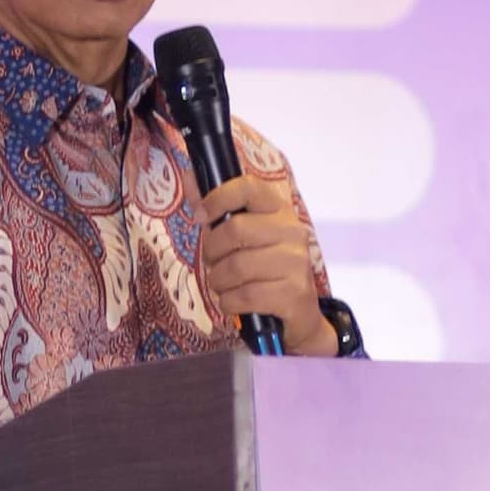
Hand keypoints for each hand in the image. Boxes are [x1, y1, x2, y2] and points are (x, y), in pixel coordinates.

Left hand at [193, 176, 336, 354]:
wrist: (299, 314)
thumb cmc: (264, 270)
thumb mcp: (243, 236)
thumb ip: (216, 209)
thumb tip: (190, 175)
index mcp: (279, 211)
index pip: (249, 187)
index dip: (218, 197)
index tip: (201, 215)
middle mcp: (292, 232)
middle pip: (235, 230)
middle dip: (212, 251)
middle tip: (212, 262)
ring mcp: (296, 263)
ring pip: (236, 267)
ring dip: (218, 281)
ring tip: (223, 285)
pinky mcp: (294, 293)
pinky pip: (245, 296)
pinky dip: (229, 302)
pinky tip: (233, 301)